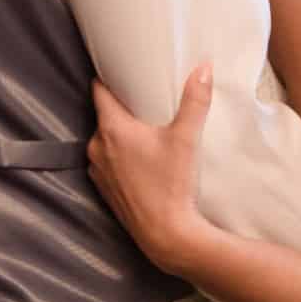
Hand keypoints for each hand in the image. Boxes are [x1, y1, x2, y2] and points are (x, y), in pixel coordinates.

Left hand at [87, 66, 212, 270]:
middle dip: (119, 107)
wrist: (165, 234)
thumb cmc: (172, 185)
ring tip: (141, 130)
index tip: (118, 69)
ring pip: (103, 140)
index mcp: (111, 128)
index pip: (98, 90)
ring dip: (118, 134)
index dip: (107, 77)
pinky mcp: (102, 188)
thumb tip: (204, 67)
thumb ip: (194, 100)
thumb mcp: (186, 138)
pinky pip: (105, 162)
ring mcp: (97, 169)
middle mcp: (97, 146)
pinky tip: (138, 159)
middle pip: (103, 115)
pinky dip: (117, 157)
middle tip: (140, 99)